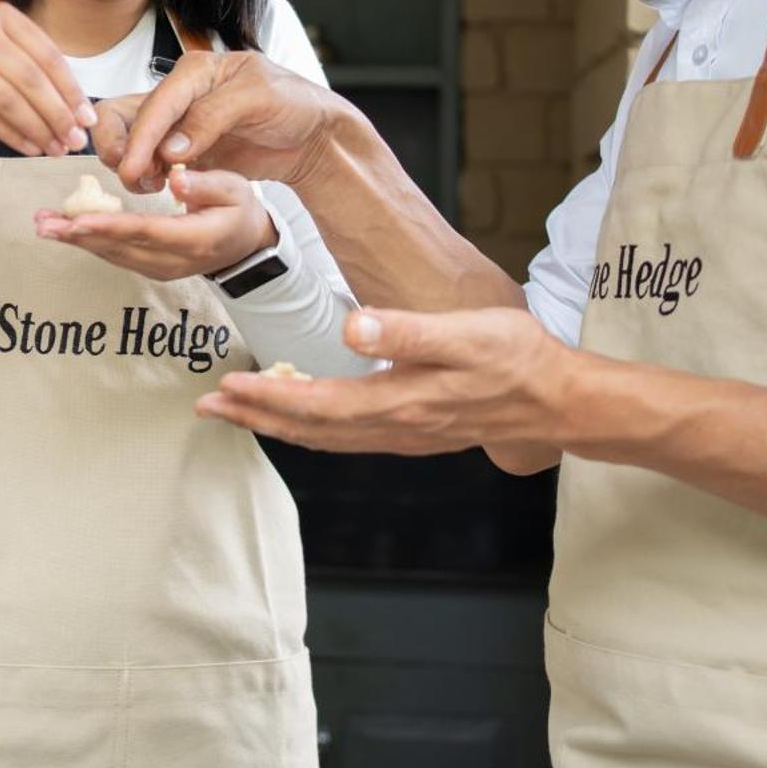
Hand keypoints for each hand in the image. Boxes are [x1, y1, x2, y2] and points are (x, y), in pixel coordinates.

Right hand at [0, 2, 96, 157]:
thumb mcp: (2, 52)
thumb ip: (37, 73)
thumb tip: (80, 114)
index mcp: (3, 16)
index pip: (47, 55)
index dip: (71, 90)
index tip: (87, 119)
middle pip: (29, 79)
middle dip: (57, 114)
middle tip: (75, 141)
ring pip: (7, 99)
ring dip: (36, 129)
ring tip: (55, 149)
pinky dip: (11, 135)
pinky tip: (29, 148)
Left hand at [33, 167, 276, 280]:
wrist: (246, 244)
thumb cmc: (240, 211)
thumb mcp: (237, 189)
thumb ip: (206, 184)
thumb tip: (175, 179)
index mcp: (195, 239)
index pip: (147, 231)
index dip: (111, 225)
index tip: (79, 219)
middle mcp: (172, 261)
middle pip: (120, 247)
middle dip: (79, 235)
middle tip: (44, 224)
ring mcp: (159, 268)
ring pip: (111, 254)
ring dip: (75, 240)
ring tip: (43, 225)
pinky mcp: (148, 266)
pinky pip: (114, 254)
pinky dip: (87, 241)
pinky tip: (62, 229)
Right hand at [91, 51, 354, 193]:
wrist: (312, 135)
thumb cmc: (292, 103)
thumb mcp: (258, 98)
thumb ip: (212, 118)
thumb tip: (171, 149)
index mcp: (195, 71)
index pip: (156, 103)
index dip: (141, 136)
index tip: (133, 167)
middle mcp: (179, 95)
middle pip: (124, 115)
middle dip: (119, 146)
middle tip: (133, 177)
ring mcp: (178, 125)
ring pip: (130, 140)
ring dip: (131, 164)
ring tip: (150, 185)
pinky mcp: (182, 152)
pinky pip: (150, 162)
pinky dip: (146, 176)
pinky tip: (157, 189)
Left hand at [194, 306, 574, 454]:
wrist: (559, 400)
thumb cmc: (515, 359)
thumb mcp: (464, 334)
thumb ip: (405, 331)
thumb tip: (350, 328)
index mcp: (399, 401)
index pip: (317, 404)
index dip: (268, 398)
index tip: (227, 388)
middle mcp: (394, 427)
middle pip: (309, 429)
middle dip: (255, 417)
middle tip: (207, 408)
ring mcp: (402, 435)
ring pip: (325, 438)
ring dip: (277, 425)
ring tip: (237, 413)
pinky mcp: (413, 432)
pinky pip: (347, 439)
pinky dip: (312, 430)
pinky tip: (300, 420)